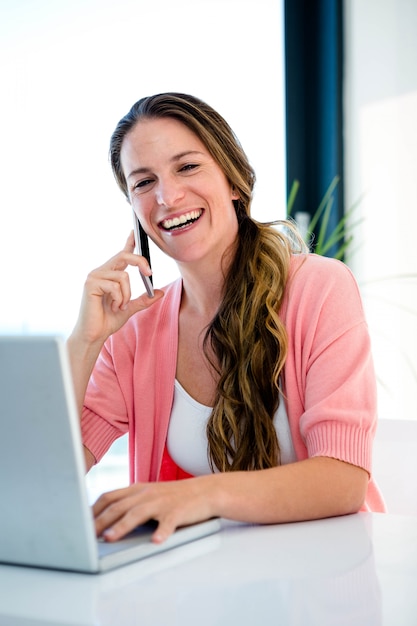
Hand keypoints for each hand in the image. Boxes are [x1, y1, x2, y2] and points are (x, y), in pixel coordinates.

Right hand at [72, 232, 162, 345]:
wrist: (94, 335)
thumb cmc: (108, 321)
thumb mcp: (130, 308)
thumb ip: (144, 300)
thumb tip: (160, 292)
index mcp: (110, 275)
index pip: (121, 255)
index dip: (129, 242)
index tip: (135, 232)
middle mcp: (101, 272)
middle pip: (124, 256)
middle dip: (140, 262)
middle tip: (149, 273)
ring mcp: (94, 277)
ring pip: (123, 276)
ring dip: (127, 295)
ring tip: (119, 306)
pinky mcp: (90, 284)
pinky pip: (115, 286)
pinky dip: (120, 299)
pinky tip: (114, 307)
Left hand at [92, 477, 216, 543]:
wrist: (206, 491)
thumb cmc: (175, 497)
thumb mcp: (150, 495)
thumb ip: (130, 503)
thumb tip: (106, 518)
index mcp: (138, 489)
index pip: (109, 497)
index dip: (93, 510)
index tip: (80, 523)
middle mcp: (147, 493)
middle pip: (118, 506)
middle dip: (100, 521)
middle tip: (87, 536)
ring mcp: (162, 501)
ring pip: (138, 512)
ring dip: (122, 526)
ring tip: (110, 538)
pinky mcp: (178, 511)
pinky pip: (168, 522)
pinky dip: (161, 531)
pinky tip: (156, 541)